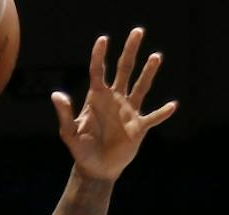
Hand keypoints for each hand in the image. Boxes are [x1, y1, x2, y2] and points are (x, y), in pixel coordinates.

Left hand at [55, 30, 178, 184]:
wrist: (96, 169)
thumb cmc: (81, 150)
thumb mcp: (68, 133)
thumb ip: (64, 114)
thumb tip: (56, 95)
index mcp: (97, 97)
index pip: (99, 71)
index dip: (100, 55)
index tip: (103, 39)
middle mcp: (115, 99)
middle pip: (124, 69)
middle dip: (130, 50)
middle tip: (138, 31)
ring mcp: (128, 111)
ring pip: (141, 86)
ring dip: (148, 72)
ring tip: (156, 56)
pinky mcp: (138, 127)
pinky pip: (152, 118)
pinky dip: (162, 113)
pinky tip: (172, 106)